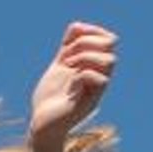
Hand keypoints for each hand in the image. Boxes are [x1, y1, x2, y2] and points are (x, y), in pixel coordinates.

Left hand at [29, 21, 117, 141]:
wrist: (41, 125)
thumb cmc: (49, 100)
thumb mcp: (58, 66)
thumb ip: (67, 48)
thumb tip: (77, 26)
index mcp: (93, 66)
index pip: (107, 38)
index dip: (91, 31)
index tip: (68, 43)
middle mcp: (99, 75)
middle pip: (111, 44)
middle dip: (86, 42)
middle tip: (67, 58)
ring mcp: (97, 89)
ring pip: (110, 60)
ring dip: (85, 57)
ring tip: (68, 67)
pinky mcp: (92, 102)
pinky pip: (100, 80)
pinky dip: (82, 76)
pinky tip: (70, 85)